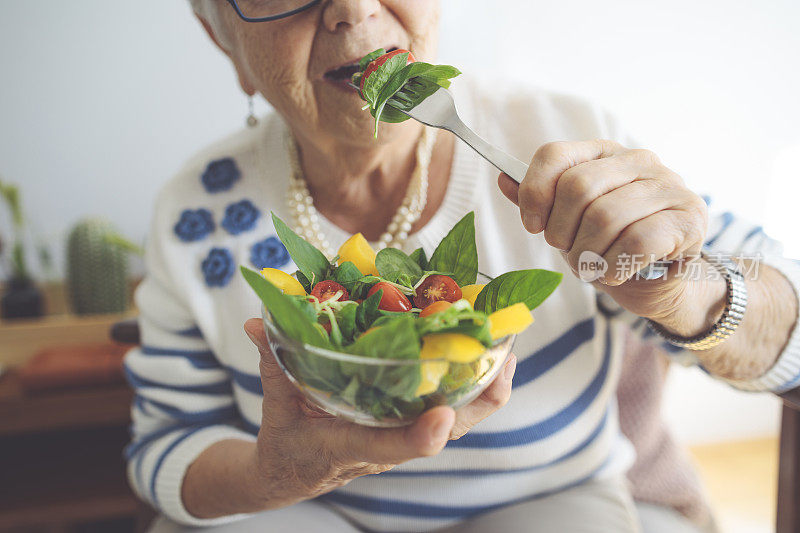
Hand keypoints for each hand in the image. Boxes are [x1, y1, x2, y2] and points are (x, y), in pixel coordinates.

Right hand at [243, 318, 516, 507]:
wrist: (290, 474)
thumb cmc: (285, 441)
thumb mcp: (274, 404)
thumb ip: (272, 361)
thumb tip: (258, 320)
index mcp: (347, 445)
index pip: (386, 447)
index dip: (417, 437)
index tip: (440, 420)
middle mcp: (384, 446)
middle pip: (443, 433)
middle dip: (477, 400)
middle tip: (504, 357)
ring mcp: (400, 439)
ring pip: (457, 422)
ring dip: (486, 389)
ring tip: (508, 346)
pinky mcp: (407, 428)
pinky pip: (450, 410)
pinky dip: (473, 386)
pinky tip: (486, 355)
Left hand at [498, 140, 722, 329]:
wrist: (662, 280)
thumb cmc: (610, 246)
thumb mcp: (569, 223)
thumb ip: (540, 201)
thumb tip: (503, 179)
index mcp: (603, 153)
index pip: (554, 154)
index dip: (534, 193)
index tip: (534, 226)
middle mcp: (638, 160)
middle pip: (578, 186)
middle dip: (562, 231)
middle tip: (569, 252)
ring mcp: (668, 186)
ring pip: (605, 216)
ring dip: (588, 255)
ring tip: (591, 268)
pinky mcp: (689, 218)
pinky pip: (636, 241)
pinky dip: (614, 266)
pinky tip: (614, 272)